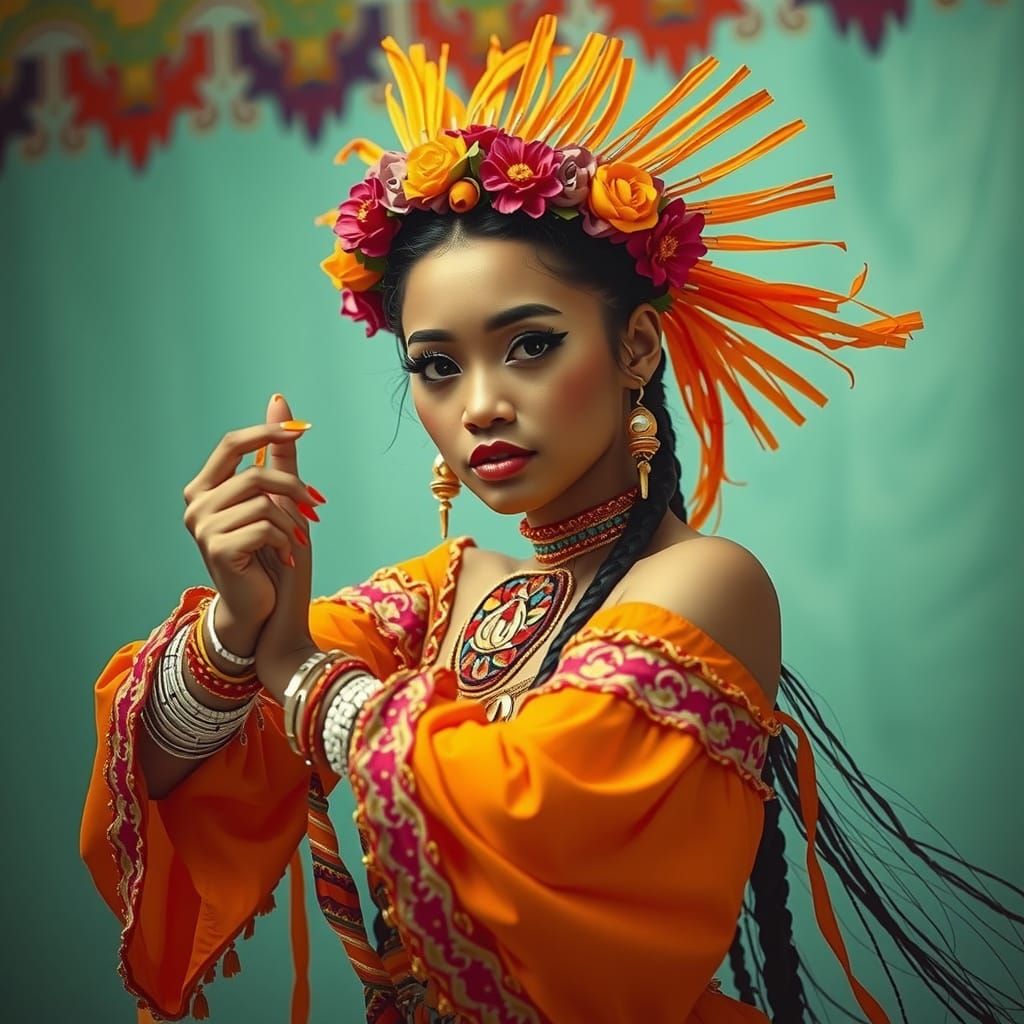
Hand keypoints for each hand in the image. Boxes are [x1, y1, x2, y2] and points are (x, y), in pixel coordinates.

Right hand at [182, 394, 320, 641]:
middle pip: (254, 473)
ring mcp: (203, 528)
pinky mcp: (218, 549)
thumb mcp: (278, 499)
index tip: (305, 430)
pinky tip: (287, 555)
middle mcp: (196, 505)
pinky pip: (265, 527)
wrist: (264, 608)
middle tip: (317, 505)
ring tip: (298, 539)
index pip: (232, 443)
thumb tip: (278, 401)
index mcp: (205, 488)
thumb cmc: (271, 553)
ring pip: (264, 502)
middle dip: (293, 487)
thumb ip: (278, 455)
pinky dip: (286, 540)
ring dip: (293, 521)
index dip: (268, 433)